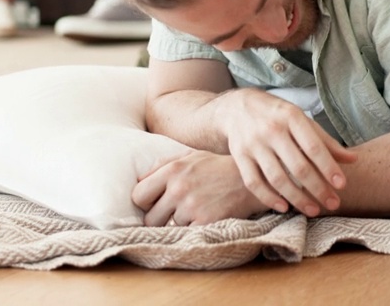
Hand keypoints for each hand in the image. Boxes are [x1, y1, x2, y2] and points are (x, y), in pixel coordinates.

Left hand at [132, 151, 267, 226]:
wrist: (251, 179)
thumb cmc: (217, 167)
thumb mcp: (190, 156)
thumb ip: (162, 165)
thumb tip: (138, 180)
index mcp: (172, 169)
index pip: (138, 195)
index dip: (145, 202)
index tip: (155, 202)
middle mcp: (178, 187)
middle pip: (149, 218)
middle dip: (159, 218)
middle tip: (173, 213)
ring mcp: (191, 206)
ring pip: (170, 227)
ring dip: (181, 222)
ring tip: (197, 210)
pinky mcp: (205, 222)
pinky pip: (186, 234)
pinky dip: (194, 229)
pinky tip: (205, 218)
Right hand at [219, 89, 357, 216]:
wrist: (235, 108)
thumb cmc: (276, 115)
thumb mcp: (300, 119)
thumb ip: (325, 140)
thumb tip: (353, 159)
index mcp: (291, 117)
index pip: (313, 147)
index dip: (328, 167)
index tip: (342, 185)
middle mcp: (271, 130)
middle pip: (297, 167)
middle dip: (318, 189)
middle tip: (333, 204)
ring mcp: (253, 144)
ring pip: (277, 179)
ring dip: (297, 198)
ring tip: (314, 210)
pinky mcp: (239, 157)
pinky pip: (254, 183)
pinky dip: (269, 198)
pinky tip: (284, 207)